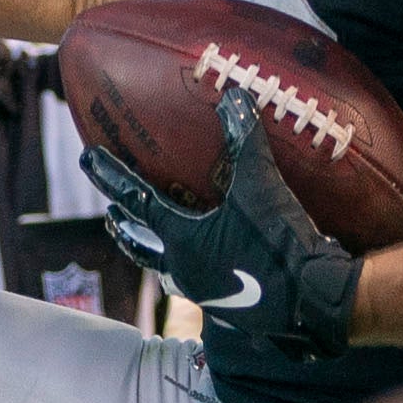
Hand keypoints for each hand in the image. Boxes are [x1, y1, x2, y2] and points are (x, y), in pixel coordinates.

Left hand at [91, 85, 358, 358]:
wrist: (316, 299)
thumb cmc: (280, 242)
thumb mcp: (262, 185)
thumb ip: (245, 140)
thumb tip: (234, 96)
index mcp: (182, 240)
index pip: (135, 201)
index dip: (110, 176)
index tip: (87, 157)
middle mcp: (185, 269)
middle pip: (141, 245)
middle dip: (123, 227)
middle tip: (110, 215)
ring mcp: (206, 292)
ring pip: (166, 270)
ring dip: (151, 253)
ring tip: (146, 244)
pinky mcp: (231, 306)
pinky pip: (198, 284)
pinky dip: (190, 269)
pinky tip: (205, 266)